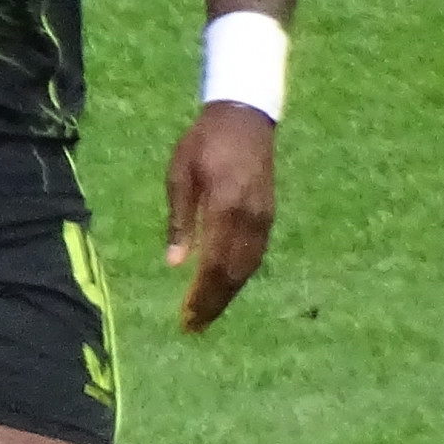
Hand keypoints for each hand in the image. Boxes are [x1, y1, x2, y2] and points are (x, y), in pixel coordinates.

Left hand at [162, 102, 277, 334]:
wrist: (244, 116)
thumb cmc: (203, 142)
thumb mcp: (180, 175)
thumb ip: (180, 221)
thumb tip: (174, 264)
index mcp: (226, 207)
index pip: (214, 264)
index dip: (200, 295)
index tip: (185, 317)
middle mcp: (250, 218)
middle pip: (234, 273)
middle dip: (214, 303)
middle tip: (194, 327)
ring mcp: (264, 218)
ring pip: (248, 268)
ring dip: (228, 294)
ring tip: (207, 315)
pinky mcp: (270, 215)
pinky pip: (256, 255)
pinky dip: (241, 276)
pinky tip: (226, 287)